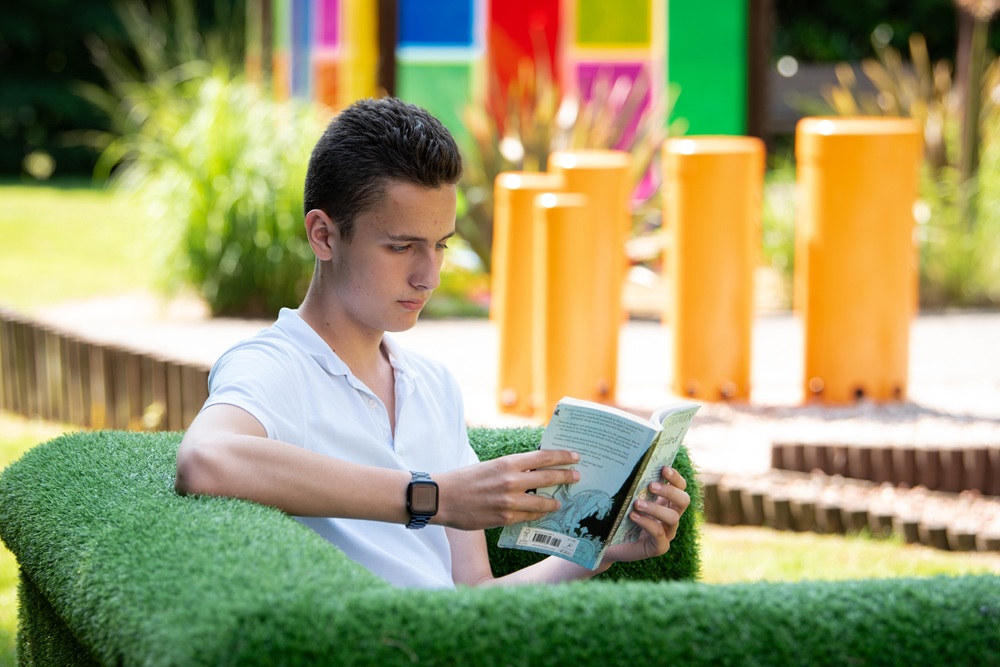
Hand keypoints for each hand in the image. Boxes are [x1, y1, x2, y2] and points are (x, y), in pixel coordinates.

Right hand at [435, 450, 579, 530]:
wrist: (441, 498)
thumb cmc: (464, 479)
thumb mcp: (490, 465)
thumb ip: (511, 468)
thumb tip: (533, 469)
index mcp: (507, 463)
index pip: (543, 457)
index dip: (562, 457)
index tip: (575, 456)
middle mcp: (511, 481)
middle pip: (547, 478)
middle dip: (566, 477)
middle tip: (577, 477)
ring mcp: (508, 502)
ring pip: (542, 503)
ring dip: (554, 502)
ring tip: (560, 501)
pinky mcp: (504, 519)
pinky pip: (528, 518)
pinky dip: (537, 515)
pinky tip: (542, 514)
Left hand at [601, 467, 689, 566]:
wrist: (610, 544)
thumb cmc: (620, 518)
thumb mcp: (628, 500)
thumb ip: (634, 487)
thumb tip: (631, 466)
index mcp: (666, 502)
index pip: (680, 487)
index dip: (675, 477)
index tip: (663, 468)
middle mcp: (671, 516)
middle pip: (683, 500)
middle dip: (669, 491)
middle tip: (651, 485)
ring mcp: (667, 533)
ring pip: (673, 518)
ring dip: (656, 508)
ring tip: (637, 503)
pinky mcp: (659, 547)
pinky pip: (659, 534)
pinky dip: (646, 523)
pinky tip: (633, 516)